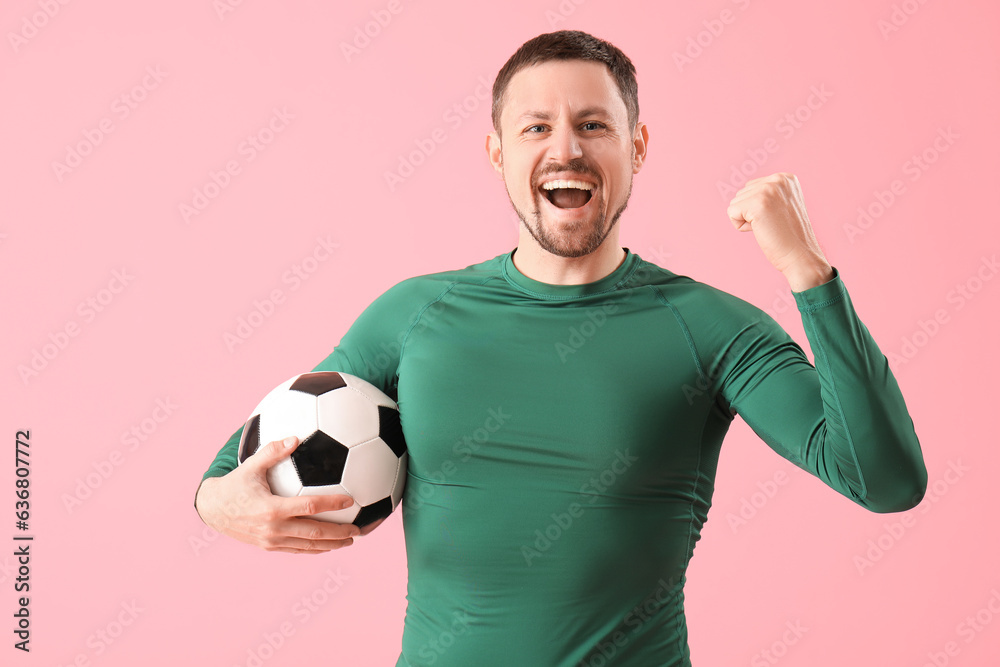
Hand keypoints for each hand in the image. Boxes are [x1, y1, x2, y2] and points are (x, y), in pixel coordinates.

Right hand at [195, 436, 383, 553]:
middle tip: (359, 529)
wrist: (212, 510)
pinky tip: (328, 545)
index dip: (331, 503)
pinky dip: (314, 549)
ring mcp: (271, 541)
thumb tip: (295, 438)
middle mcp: (273, 529)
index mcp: (272, 509)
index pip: (309, 507)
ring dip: (331, 545)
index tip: (350, 500)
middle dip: (339, 533)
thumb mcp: (250, 465)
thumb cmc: (234, 484)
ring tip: (350, 540)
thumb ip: (273, 451)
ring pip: (308, 546)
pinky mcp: (269, 547)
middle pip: (314, 533)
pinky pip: (297, 550)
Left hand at [727, 172, 833, 289]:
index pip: (752, 188)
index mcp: (786, 178)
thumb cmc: (790, 236)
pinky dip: (741, 226)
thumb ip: (768, 194)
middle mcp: (778, 179)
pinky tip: (761, 230)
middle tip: (773, 224)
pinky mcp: (757, 204)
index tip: (777, 218)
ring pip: (735, 203)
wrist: (801, 256)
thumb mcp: (783, 205)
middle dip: (751, 213)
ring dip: (747, 220)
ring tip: (769, 227)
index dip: (759, 208)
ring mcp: (768, 190)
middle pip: (742, 194)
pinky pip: (731, 213)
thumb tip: (744, 194)